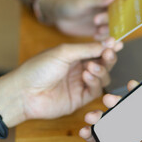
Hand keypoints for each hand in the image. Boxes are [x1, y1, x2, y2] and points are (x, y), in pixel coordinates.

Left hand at [7, 38, 122, 120]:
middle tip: (109, 54)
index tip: (117, 43)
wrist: (24, 93)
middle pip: (103, 64)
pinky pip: (95, 90)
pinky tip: (86, 76)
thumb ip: (87, 48)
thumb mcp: (64, 52)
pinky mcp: (80, 99)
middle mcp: (79, 69)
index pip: (96, 50)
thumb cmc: (38, 69)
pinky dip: (95, 82)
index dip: (107, 47)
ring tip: (91, 66)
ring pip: (102, 77)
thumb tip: (108, 42)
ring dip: (101, 70)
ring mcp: (80, 84)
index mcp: (74, 55)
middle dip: (108, 58)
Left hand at [50, 0, 116, 40]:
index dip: (118, 10)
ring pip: (115, 26)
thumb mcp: (82, 1)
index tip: (110, 16)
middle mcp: (110, 3)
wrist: (58, 15)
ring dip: (108, 30)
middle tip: (96, 22)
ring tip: (97, 32)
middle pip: (119, 15)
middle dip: (110, 21)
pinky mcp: (103, 27)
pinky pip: (109, 34)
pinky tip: (95, 36)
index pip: (121, 1)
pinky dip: (105, 37)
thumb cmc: (68, 3)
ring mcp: (107, 16)